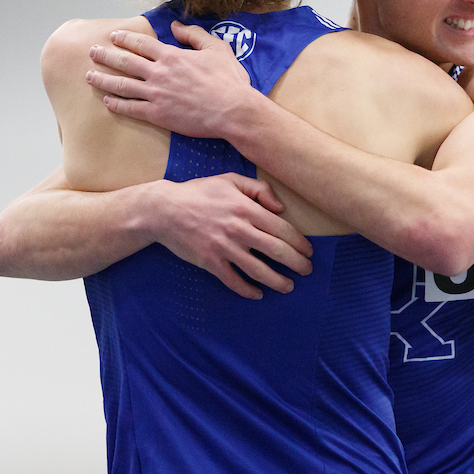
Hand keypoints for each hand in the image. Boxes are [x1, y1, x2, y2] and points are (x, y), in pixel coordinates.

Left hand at [85, 21, 253, 138]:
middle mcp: (159, 73)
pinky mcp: (157, 114)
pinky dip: (116, 104)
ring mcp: (156, 94)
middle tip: (92, 52)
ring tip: (89, 75)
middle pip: (124, 62)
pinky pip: (130, 108)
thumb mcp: (217, 49)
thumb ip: (194, 35)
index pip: (141, 43)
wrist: (232, 111)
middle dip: (105, 56)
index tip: (113, 36)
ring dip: (103, 79)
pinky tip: (106, 101)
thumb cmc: (228, 80)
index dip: (125, 38)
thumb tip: (175, 26)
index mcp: (171, 56)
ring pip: (121, 85)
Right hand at [153, 172, 312, 299]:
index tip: (308, 251)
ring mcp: (224, 248)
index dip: (300, 243)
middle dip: (297, 264)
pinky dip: (248, 290)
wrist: (164, 210)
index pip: (282, 229)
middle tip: (307, 271)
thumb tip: (281, 207)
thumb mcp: (231, 180)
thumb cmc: (200, 192)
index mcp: (246, 209)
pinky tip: (258, 294)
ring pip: (258, 270)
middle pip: (277, 251)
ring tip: (289, 287)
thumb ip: (259, 189)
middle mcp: (239, 229)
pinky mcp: (210, 262)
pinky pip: (233, 280)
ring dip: (278, 281)